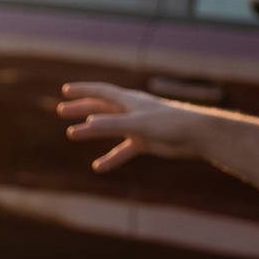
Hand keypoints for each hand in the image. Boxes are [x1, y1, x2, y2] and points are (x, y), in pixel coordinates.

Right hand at [58, 81, 235, 171]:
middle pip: (101, 108)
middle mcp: (131, 111)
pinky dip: (111, 158)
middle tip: (62, 112)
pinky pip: (122, 150)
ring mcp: (137, 126)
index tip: (65, 91)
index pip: (101, 92)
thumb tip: (87, 125)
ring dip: (91, 132)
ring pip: (109, 128)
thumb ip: (112, 125)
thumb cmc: (170, 123)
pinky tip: (99, 167)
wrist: (196, 135)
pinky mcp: (144, 142)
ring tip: (72, 135)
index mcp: (129, 100)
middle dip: (82, 109)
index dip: (83, 91)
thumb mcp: (137, 123)